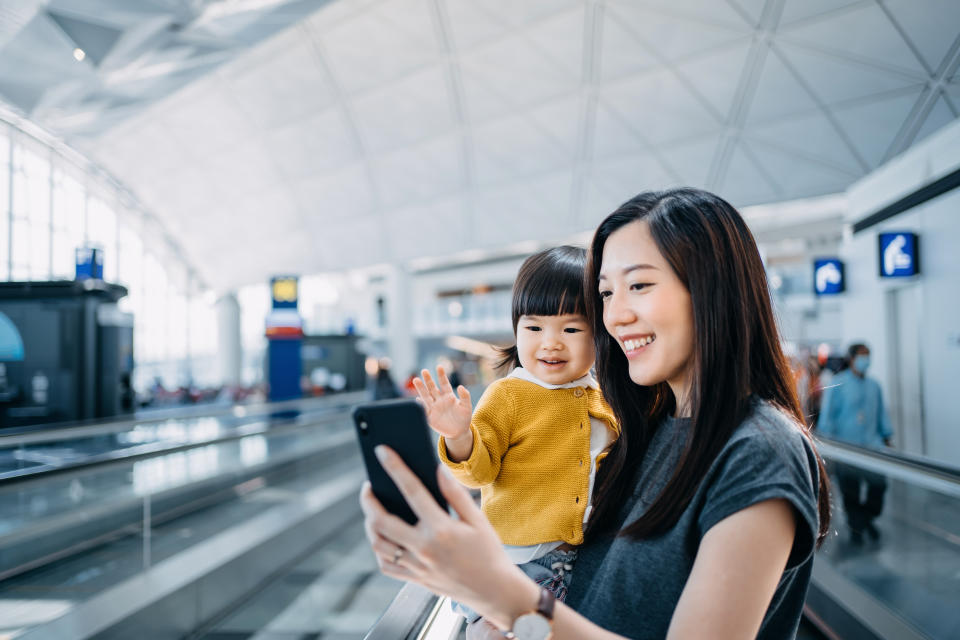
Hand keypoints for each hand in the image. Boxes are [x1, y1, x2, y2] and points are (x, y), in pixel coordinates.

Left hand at [359, 446, 537, 629]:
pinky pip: (386, 565)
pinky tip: (382, 536)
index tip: (381, 452)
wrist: (494, 591)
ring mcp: (417, 566)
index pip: (412, 491)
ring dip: (369, 525)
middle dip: (369, 500)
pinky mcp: (415, 579)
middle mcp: (424, 548)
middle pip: (382, 521)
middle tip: (368, 487)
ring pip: (379, 544)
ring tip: (372, 510)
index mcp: (441, 529)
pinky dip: (379, 549)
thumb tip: (437, 468)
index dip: (395, 468)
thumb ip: (455, 493)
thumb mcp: (478, 519)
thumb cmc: (489, 552)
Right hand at [413, 366, 472, 439]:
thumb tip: (461, 386)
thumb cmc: (464, 418)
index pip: (444, 383)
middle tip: (424, 370)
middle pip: (433, 388)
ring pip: (426, 396)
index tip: (439, 367)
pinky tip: (417, 399)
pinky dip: (421, 405)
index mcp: (449, 396)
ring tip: (416, 380)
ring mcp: (434, 408)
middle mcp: (440, 400)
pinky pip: (424, 410)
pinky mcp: (430, 417)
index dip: (442, 375)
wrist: (459, 432)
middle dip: (428, 380)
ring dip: (421, 389)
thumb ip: (465, 396)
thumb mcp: (466, 406)